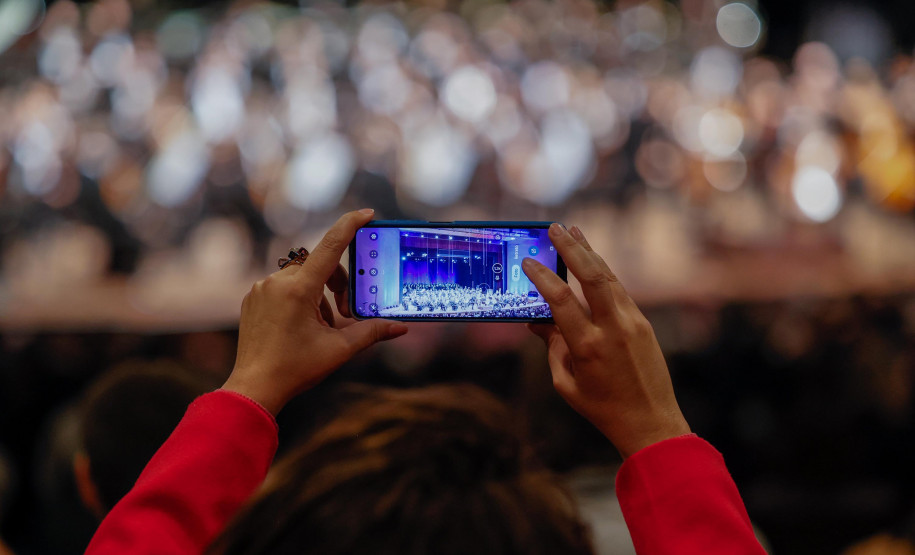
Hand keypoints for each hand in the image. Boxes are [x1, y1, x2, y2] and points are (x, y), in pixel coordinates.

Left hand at [223, 209, 407, 414]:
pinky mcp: (253, 298)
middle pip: (320, 265)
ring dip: (319, 295)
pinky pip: (284, 287)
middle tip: (346, 313)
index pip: (330, 246)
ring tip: (321, 327)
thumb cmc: (295, 369)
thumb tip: (401, 327)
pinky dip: (300, 300)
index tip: (367, 213)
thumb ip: (371, 332)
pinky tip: (301, 326)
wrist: (254, 388)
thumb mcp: (339, 349)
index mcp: (298, 289)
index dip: (350, 225)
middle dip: (339, 284)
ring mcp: (262, 289)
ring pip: (302, 277)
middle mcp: (277, 282)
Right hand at [522, 223, 690, 457]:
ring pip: (609, 278)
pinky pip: (619, 291)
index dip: (542, 278)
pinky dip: (603, 273)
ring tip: (573, 232)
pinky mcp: (643, 323)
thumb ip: (552, 347)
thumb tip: (537, 321)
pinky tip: (591, 262)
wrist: (651, 422)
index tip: (527, 262)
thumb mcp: (566, 382)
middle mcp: (613, 328)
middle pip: (592, 276)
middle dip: (572, 248)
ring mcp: (632, 323)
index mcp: (588, 346)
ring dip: (590, 253)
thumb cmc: (602, 408)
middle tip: (554, 228)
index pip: (560, 300)